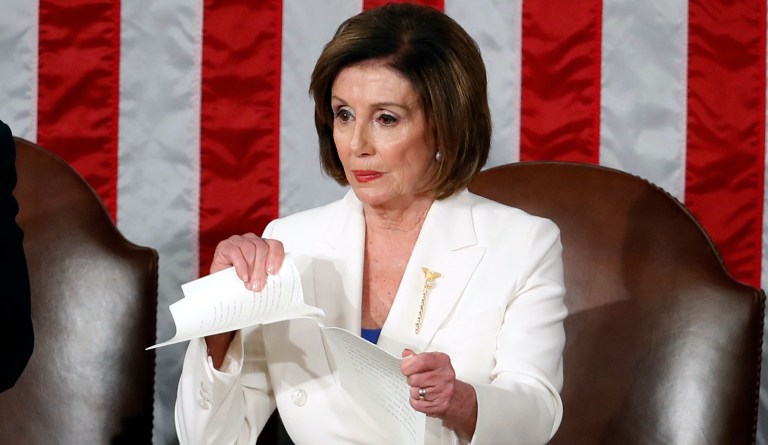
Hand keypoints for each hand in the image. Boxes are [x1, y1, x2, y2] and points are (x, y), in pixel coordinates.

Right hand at [205, 233, 284, 368]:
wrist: (222, 295)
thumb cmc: (244, 289)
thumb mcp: (263, 287)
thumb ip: (277, 287)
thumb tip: (306, 307)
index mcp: (265, 249)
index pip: (276, 246)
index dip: (277, 257)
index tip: (274, 273)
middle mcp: (253, 242)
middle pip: (262, 249)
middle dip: (261, 269)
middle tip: (258, 287)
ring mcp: (239, 242)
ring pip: (250, 249)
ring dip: (251, 269)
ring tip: (248, 284)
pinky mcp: (225, 246)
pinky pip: (235, 251)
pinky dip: (240, 265)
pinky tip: (241, 276)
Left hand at [401, 349, 477, 438]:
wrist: (456, 398)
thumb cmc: (442, 379)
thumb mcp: (432, 364)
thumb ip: (417, 358)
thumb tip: (406, 354)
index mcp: (443, 362)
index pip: (421, 361)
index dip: (408, 365)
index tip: (405, 367)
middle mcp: (445, 376)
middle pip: (414, 378)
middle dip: (411, 379)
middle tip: (417, 379)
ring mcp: (443, 392)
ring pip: (414, 391)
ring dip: (414, 391)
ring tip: (423, 389)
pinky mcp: (439, 406)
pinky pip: (416, 404)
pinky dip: (416, 402)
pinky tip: (424, 398)